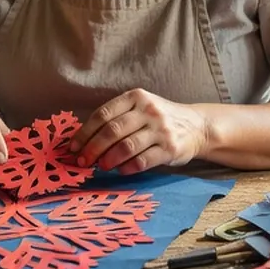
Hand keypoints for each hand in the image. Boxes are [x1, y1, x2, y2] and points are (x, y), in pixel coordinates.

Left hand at [70, 89, 210, 173]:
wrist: (196, 126)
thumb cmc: (158, 119)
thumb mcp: (140, 107)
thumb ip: (116, 118)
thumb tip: (83, 141)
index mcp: (136, 97)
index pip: (102, 114)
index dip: (84, 133)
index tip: (73, 148)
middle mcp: (148, 110)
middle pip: (112, 131)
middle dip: (92, 148)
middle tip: (82, 161)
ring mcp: (160, 129)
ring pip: (126, 146)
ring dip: (108, 159)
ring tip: (100, 166)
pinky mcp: (170, 148)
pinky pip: (143, 161)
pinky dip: (127, 168)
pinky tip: (120, 171)